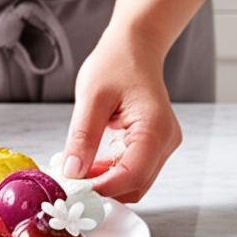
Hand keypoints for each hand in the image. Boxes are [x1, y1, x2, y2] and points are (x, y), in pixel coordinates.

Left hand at [61, 27, 181, 202]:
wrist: (135, 46)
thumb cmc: (116, 64)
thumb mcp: (91, 98)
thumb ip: (83, 137)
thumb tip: (72, 172)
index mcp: (154, 129)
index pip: (132, 176)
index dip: (102, 189)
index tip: (73, 189)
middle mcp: (165, 141)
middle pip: (136, 185)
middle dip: (103, 189)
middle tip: (70, 181)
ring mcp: (163, 144)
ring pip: (135, 182)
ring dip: (106, 182)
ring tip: (77, 168)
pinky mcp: (155, 144)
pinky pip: (134, 169)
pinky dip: (112, 172)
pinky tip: (91, 162)